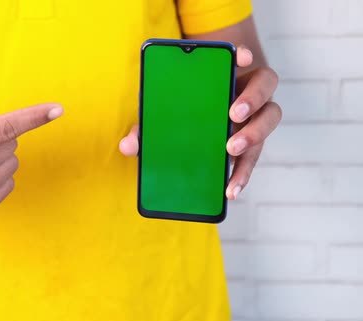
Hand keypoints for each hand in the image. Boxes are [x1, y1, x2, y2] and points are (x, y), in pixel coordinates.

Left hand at [119, 46, 281, 199]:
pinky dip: (243, 173)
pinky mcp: (253, 143)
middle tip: (233, 115)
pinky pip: (255, 156)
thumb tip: (128, 146)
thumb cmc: (179, 115)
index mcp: (224, 75)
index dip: (241, 54)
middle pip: (265, 83)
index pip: (240, 56)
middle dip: (252, 97)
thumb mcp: (161, 116)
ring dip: (254, 133)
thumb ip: (145, 127)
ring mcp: (255, 116)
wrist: (194, 134)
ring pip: (270, 116)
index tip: (239, 57)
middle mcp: (246, 91)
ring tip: (231, 149)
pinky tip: (231, 189)